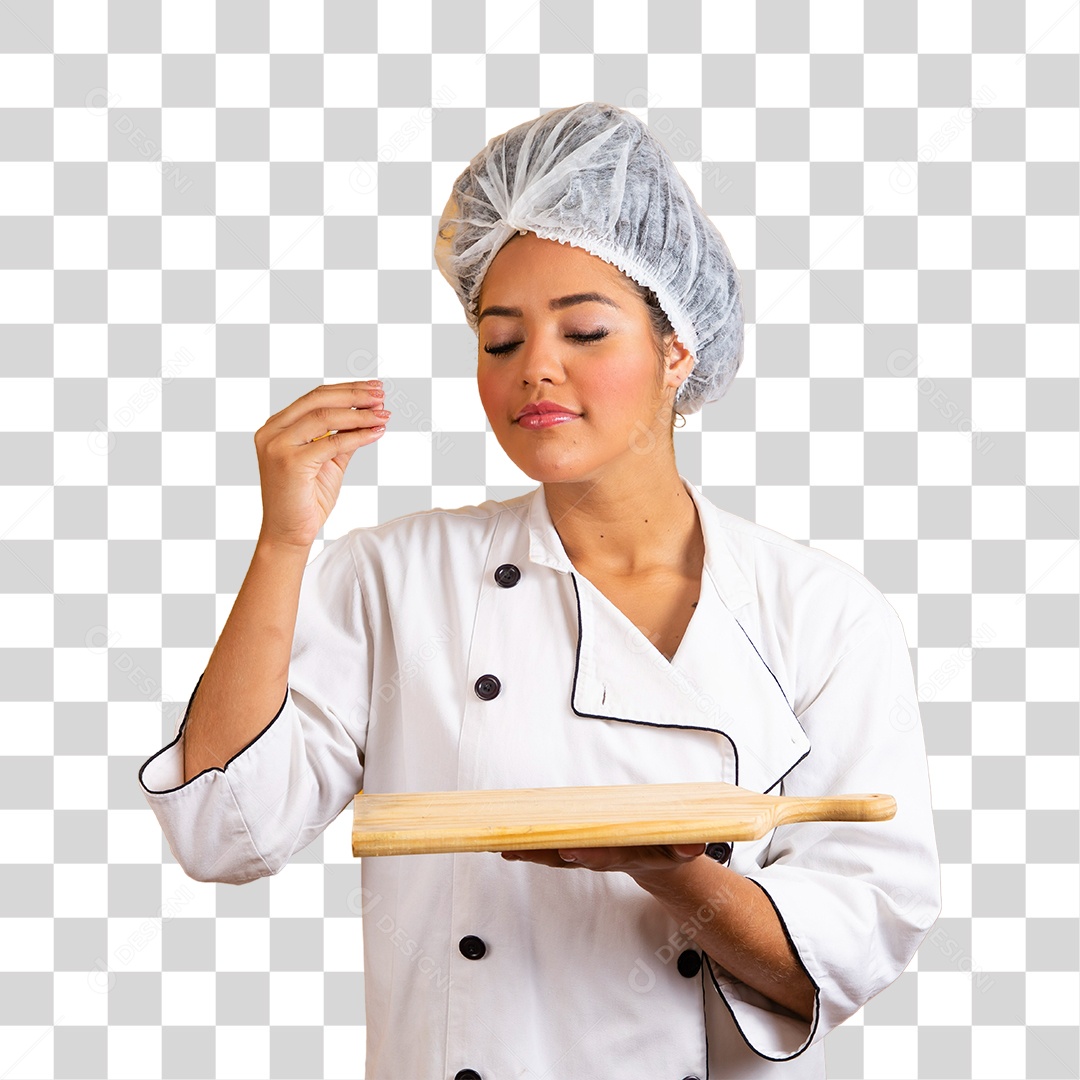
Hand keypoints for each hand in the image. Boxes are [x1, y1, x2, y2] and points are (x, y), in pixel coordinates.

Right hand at [254, 380, 390, 550]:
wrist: (289, 534)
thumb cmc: (306, 499)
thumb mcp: (328, 461)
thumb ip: (342, 437)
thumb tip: (369, 414)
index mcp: (277, 426)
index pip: (314, 397)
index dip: (347, 390)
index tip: (374, 388)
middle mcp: (272, 432)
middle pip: (318, 400)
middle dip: (355, 395)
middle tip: (382, 395)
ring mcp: (277, 446)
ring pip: (325, 417)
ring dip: (360, 414)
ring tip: (384, 413)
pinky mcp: (290, 462)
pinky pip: (332, 443)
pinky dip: (358, 435)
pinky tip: (377, 432)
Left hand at [501, 843, 705, 882]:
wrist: (661, 858)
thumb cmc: (668, 845)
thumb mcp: (683, 846)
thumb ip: (685, 846)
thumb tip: (691, 846)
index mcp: (631, 856)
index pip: (609, 857)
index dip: (590, 855)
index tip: (572, 852)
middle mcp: (606, 858)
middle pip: (573, 858)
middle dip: (547, 853)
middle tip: (522, 848)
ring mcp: (591, 855)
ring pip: (557, 855)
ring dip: (531, 851)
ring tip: (505, 846)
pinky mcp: (580, 849)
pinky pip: (553, 850)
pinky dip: (531, 848)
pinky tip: (507, 846)